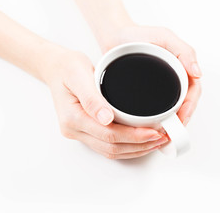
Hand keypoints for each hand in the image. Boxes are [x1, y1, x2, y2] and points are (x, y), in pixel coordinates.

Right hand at [45, 51, 168, 158]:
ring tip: (156, 141)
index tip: (154, 132)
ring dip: (135, 149)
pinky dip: (126, 146)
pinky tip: (139, 141)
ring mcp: (78, 132)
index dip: (134, 137)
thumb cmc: (67, 68)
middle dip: (139, 146)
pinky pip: (106, 145)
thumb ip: (92, 98)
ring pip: (110, 150)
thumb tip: (106, 118)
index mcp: (72, 118)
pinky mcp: (85, 131)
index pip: (108, 135)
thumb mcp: (78, 75)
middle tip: (162, 138)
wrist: (56, 68)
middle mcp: (74, 130)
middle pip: (111, 147)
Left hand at [100, 25, 201, 124]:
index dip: (189, 109)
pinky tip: (148, 129)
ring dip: (168, 125)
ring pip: (168, 111)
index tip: (181, 121)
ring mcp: (158, 89)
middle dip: (179, 121)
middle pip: (182, 106)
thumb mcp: (164, 37)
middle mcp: (171, 81)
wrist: (114, 37)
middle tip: (170, 134)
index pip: (192, 94)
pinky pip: (152, 111)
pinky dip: (153, 121)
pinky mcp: (143, 94)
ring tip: (160, 136)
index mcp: (180, 71)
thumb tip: (199, 74)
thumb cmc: (139, 35)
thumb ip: (184, 50)